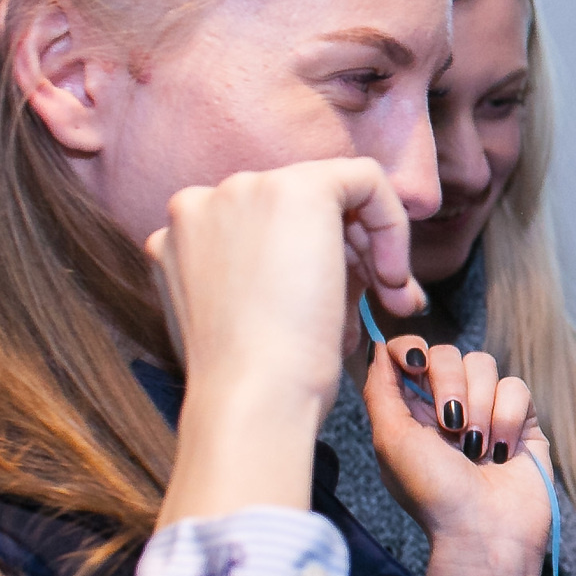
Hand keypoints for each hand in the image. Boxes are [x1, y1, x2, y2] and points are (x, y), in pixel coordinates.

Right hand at [152, 160, 423, 525]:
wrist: (253, 395)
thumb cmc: (257, 378)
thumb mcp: (256, 316)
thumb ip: (278, 276)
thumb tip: (341, 270)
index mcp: (182, 236)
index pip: (268, 227)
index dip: (321, 259)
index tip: (352, 300)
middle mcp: (202, 203)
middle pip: (300, 212)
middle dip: (353, 256)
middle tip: (387, 304)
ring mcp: (243, 190)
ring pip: (333, 199)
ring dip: (372, 253)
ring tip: (393, 305)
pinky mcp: (297, 189)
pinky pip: (366, 180)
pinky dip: (392, 224)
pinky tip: (392, 277)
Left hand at [364, 336, 552, 575]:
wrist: (484, 531)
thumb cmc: (432, 493)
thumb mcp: (390, 440)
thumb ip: (380, 389)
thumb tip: (378, 346)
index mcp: (410, 409)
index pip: (410, 352)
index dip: (412, 349)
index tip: (414, 365)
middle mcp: (447, 405)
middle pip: (448, 353)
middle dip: (450, 387)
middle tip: (451, 427)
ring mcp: (486, 410)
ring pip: (485, 366)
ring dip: (480, 407)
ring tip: (477, 448)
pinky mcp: (522, 420)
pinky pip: (516, 388)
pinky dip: (507, 418)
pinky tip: (501, 450)